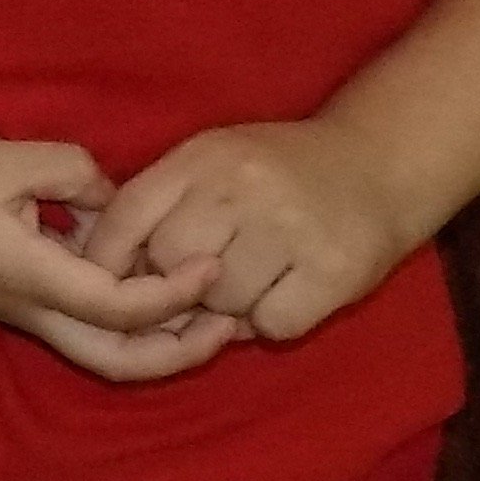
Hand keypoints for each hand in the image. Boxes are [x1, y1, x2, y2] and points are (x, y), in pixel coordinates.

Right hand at [0, 133, 237, 385]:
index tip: (214, 263)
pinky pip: (88, 331)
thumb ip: (77, 174)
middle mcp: (34, 312)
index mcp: (34, 280)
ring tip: (203, 315)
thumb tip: (117, 197)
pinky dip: (131, 324)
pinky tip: (155, 288)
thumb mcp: (9, 160)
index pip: (123, 308)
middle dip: (179, 353)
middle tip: (227, 323)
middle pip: (120, 363)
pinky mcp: (21, 303)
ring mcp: (26, 314)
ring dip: (159, 345)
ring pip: (104, 355)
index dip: (176, 292)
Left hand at [85, 116, 417, 346]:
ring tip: (258, 279)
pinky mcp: (333, 270)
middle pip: (167, 264)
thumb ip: (161, 204)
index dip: (108, 259)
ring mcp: (291, 228)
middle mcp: (243, 187)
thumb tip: (98, 269)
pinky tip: (291, 291)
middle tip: (207, 279)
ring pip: (219, 302)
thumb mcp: (214, 162)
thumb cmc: (279, 172)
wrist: (381, 163)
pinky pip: (271, 323)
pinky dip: (274, 321)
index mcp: (204, 157)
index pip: (126, 215)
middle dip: (176, 284)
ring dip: (229, 308)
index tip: (112, 282)